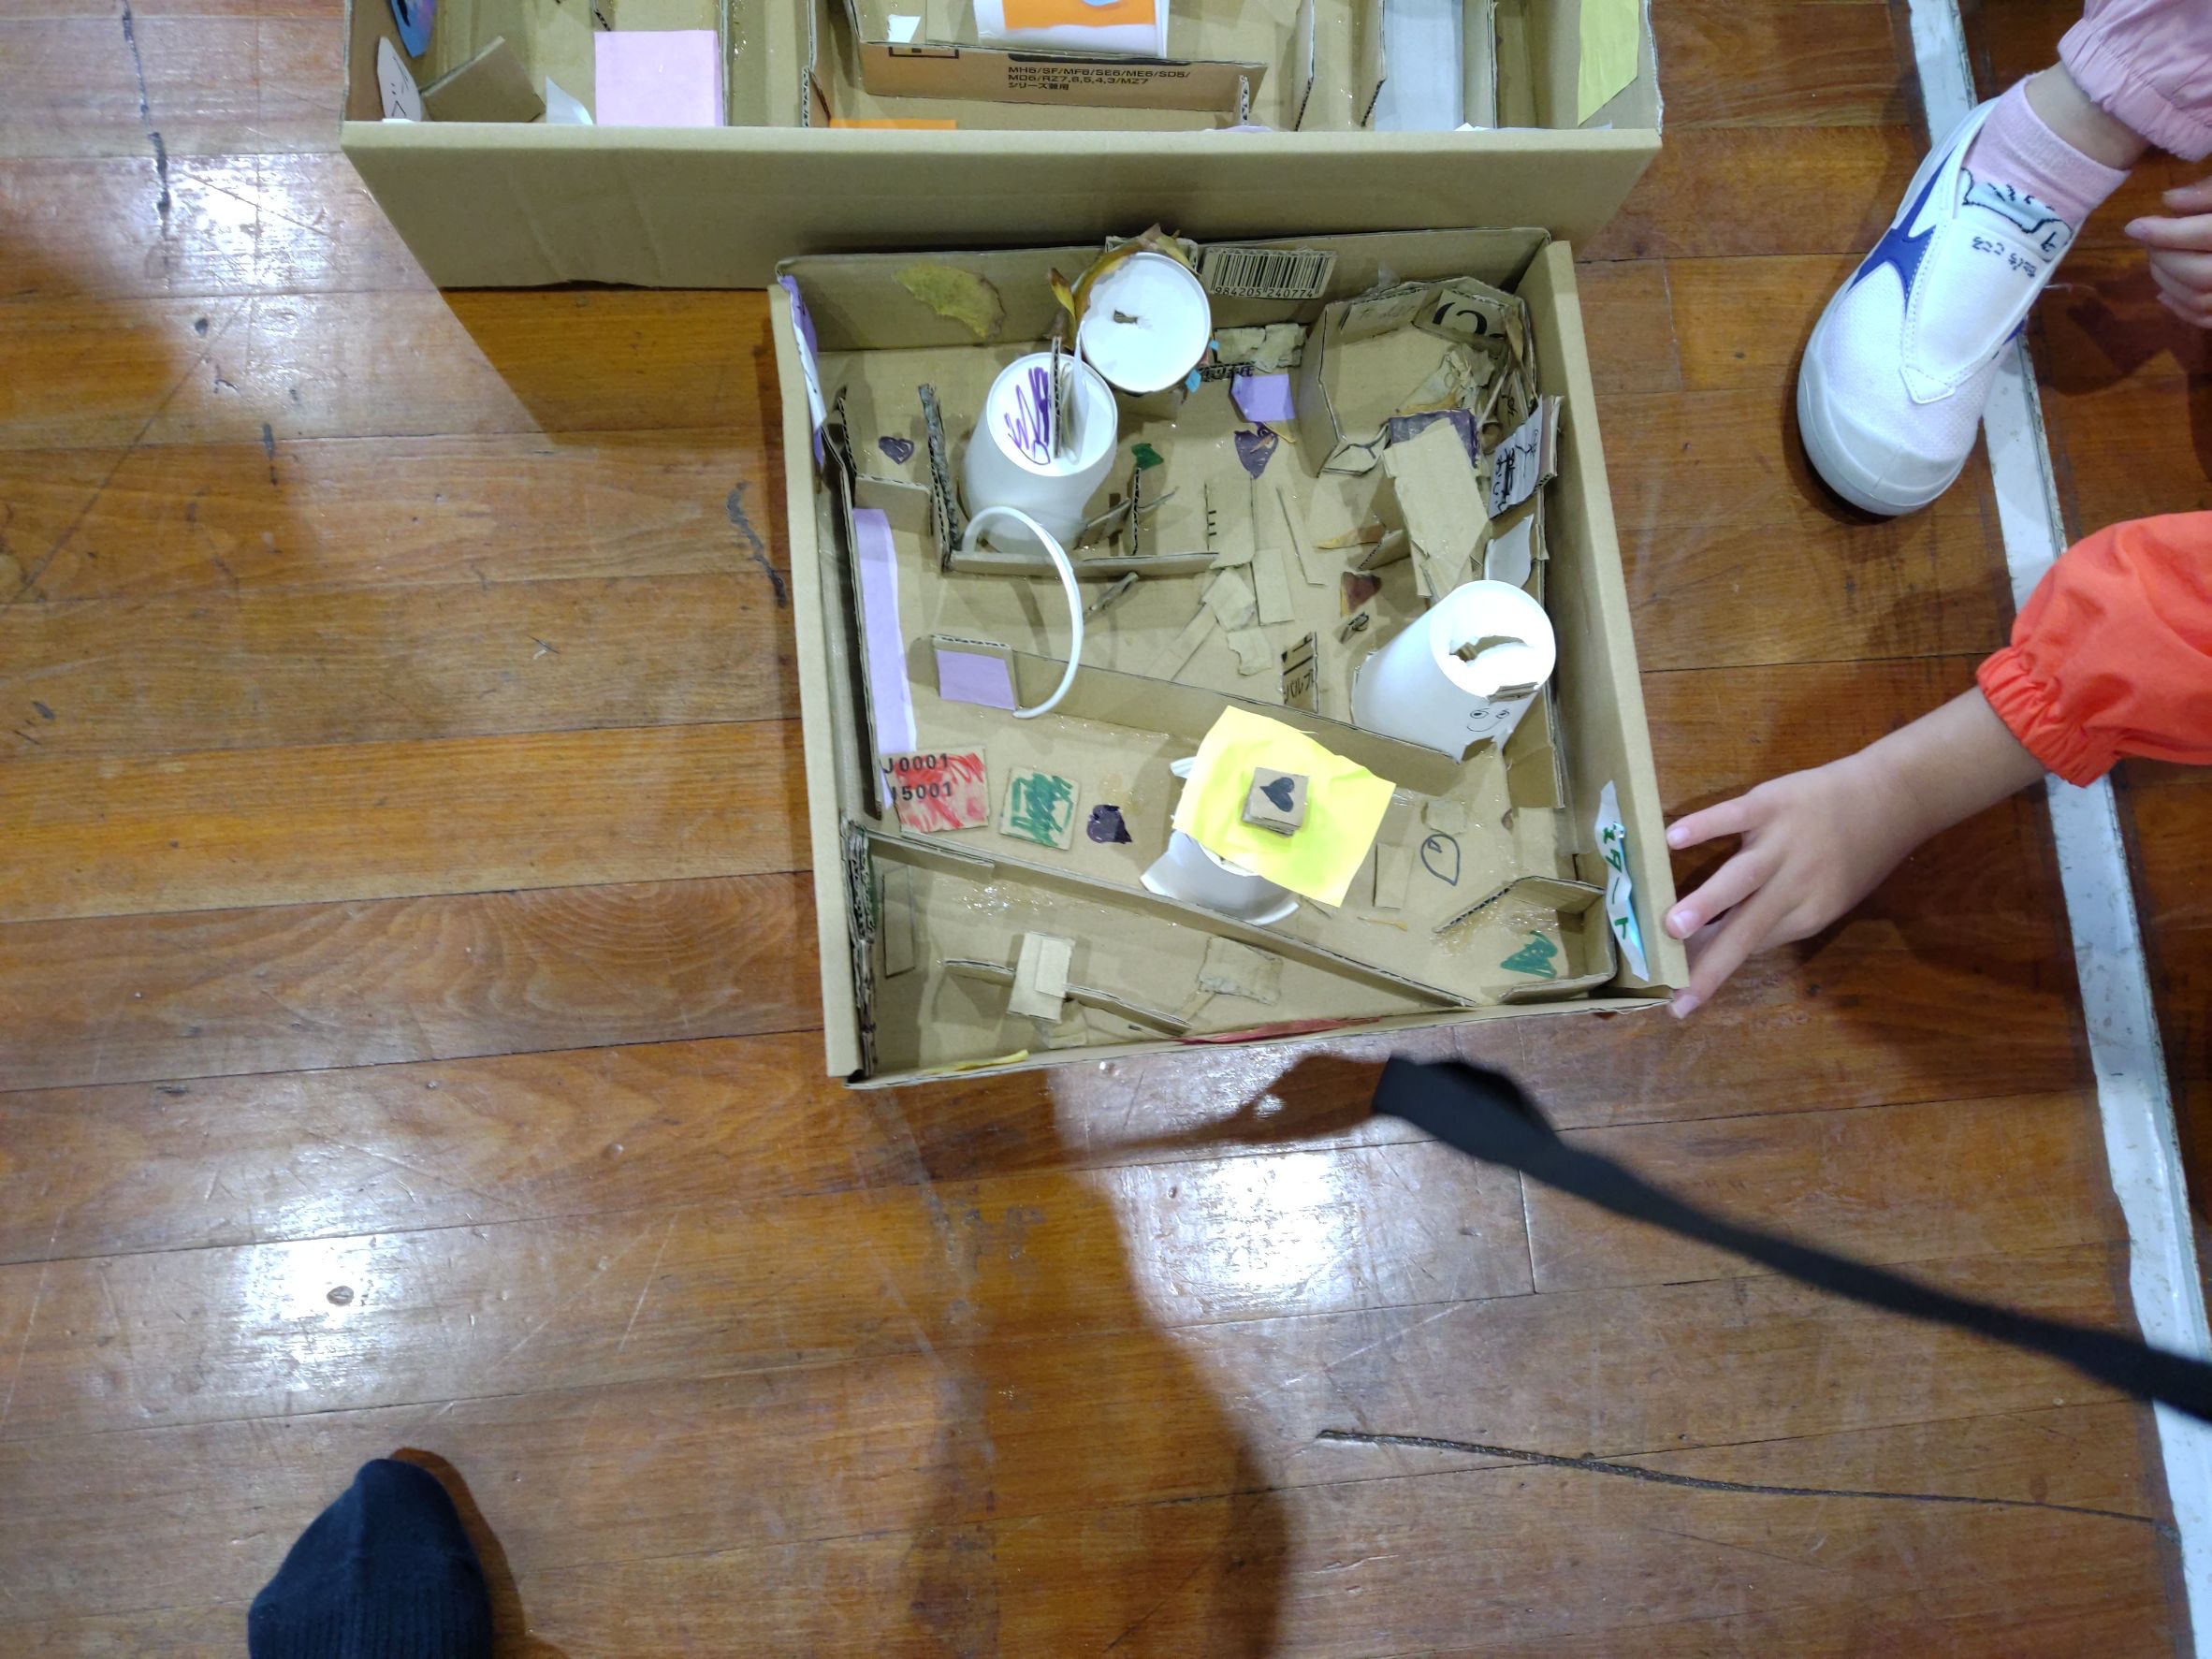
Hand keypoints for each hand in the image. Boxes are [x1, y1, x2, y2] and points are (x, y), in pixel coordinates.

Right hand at [1661, 753, 1923, 1017]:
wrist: (1892, 797)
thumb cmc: (1858, 854)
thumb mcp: (1831, 898)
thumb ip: (1781, 917)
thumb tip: (1723, 940)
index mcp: (1809, 914)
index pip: (1752, 946)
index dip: (1713, 968)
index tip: (1678, 994)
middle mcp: (1796, 885)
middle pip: (1747, 929)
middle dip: (1711, 960)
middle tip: (1675, 988)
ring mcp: (1782, 843)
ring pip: (1741, 878)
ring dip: (1707, 902)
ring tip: (1673, 927)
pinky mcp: (1772, 804)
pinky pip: (1733, 816)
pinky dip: (1705, 826)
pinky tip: (1673, 838)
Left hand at [2127, 178, 2211, 328]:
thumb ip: (2211, 191)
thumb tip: (2168, 202)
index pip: (2206, 234)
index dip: (2164, 232)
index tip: (2133, 226)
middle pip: (2198, 273)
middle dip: (2162, 258)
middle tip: (2149, 240)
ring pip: (2199, 299)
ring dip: (2165, 281)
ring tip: (2157, 259)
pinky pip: (2207, 319)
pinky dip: (2180, 308)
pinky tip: (2164, 292)